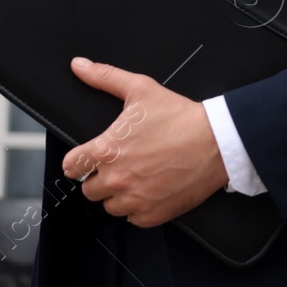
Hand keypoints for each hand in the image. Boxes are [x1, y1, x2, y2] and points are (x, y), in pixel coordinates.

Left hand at [62, 58, 228, 227]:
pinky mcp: (153, 215)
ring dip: (117, 195)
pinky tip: (149, 190)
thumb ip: (104, 77)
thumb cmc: (179, 117)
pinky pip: (132, 219)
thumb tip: (80, 66)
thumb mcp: (139, 89)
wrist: (215, 142)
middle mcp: (117, 179)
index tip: (85, 160)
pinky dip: (138, 208)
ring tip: (135, 177)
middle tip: (118, 165)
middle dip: (99, 178)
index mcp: (107, 150)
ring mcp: (135, 200)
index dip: (77, 161)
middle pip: (89, 190)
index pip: (71, 167)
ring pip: (110, 207)